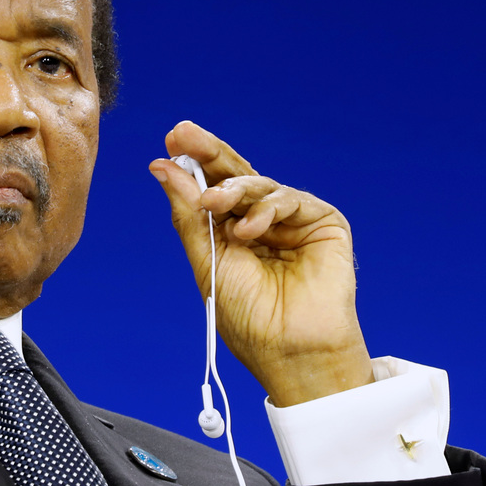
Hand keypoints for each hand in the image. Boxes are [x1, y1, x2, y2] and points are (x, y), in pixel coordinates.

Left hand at [149, 121, 373, 405]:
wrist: (289, 351)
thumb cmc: (248, 318)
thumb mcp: (207, 261)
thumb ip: (189, 214)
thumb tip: (162, 166)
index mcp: (232, 232)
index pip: (211, 188)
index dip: (192, 163)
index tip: (169, 142)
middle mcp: (262, 221)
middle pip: (235, 175)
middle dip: (208, 153)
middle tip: (184, 134)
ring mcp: (292, 221)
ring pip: (259, 184)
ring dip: (233, 188)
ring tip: (215, 203)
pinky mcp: (323, 223)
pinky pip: (290, 199)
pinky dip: (266, 209)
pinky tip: (249, 230)